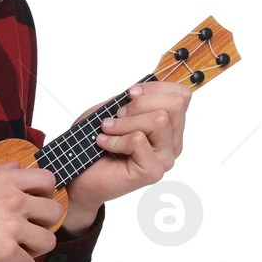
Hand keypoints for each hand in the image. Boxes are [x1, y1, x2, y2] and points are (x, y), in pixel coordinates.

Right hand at [0, 162, 63, 261]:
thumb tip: (15, 165)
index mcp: (3, 179)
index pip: (48, 180)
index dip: (46, 194)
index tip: (35, 205)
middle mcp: (12, 200)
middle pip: (54, 212)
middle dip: (43, 224)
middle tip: (27, 231)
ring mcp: (11, 226)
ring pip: (48, 241)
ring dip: (34, 248)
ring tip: (16, 249)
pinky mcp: (6, 252)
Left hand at [65, 80, 189, 211]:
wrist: (79, 173)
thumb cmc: (94, 140)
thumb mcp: (112, 110)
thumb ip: (133, 100)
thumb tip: (140, 90)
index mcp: (169, 125)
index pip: (181, 96)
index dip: (154, 88)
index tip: (129, 94)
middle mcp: (172, 142)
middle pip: (175, 105)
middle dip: (139, 104)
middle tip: (117, 116)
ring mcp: (165, 158)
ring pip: (159, 121)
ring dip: (125, 122)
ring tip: (108, 130)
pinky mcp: (153, 171)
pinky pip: (139, 140)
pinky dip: (116, 139)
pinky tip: (105, 145)